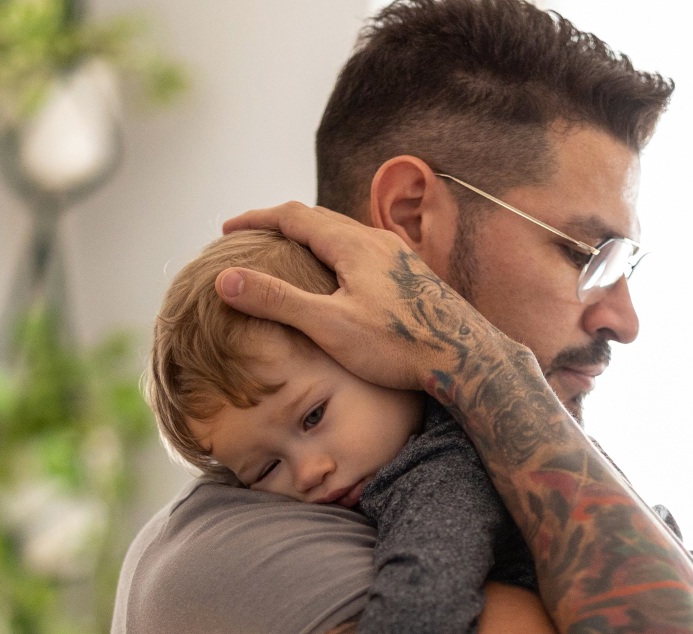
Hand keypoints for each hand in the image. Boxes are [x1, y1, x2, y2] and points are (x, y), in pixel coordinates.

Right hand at [216, 201, 519, 393]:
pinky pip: (363, 250)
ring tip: (287, 253)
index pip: (293, 215)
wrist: (466, 359)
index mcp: (353, 244)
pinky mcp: (411, 274)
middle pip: (319, 218)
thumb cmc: (397, 346)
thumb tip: (226, 280)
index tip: (227, 230)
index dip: (256, 219)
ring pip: (344, 233)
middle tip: (251, 236)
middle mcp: (377, 239)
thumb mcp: (328, 325)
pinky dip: (335, 253)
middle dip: (280, 224)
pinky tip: (337, 277)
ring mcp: (398, 255)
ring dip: (310, 237)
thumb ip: (277, 300)